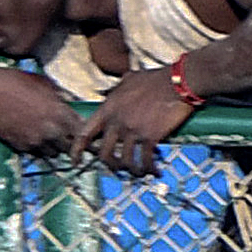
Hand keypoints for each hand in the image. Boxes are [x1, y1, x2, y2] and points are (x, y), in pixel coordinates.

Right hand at [0, 68, 85, 156]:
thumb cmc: (20, 82)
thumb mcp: (46, 86)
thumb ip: (62, 99)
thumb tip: (72, 106)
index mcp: (61, 115)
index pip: (81, 134)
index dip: (82, 134)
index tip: (79, 133)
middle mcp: (51, 131)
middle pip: (68, 148)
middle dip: (67, 142)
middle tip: (63, 136)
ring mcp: (35, 141)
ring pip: (52, 153)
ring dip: (51, 146)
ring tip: (45, 135)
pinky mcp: (21, 147)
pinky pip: (34, 152)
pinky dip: (34, 146)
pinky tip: (29, 134)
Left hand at [70, 67, 196, 177]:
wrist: (177, 83)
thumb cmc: (155, 78)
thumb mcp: (129, 79)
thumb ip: (117, 90)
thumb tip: (113, 92)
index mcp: (108, 109)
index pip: (85, 133)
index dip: (77, 150)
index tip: (75, 161)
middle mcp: (117, 122)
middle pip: (104, 154)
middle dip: (110, 165)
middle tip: (117, 168)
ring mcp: (133, 131)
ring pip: (125, 161)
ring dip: (132, 171)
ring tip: (140, 172)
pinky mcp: (150, 137)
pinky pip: (145, 160)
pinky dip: (150, 169)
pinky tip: (156, 171)